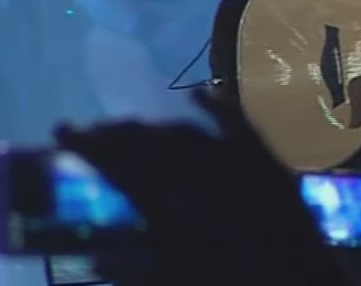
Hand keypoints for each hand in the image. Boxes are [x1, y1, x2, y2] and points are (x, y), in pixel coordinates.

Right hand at [53, 88, 343, 285]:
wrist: (299, 282)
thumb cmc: (230, 284)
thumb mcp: (175, 280)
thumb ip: (134, 268)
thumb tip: (96, 256)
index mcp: (165, 201)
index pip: (114, 163)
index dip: (84, 145)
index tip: (62, 129)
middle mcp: (194, 169)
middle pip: (143, 142)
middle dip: (112, 134)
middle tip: (90, 132)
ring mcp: (232, 158)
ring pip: (180, 131)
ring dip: (151, 127)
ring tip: (129, 126)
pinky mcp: (264, 157)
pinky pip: (236, 122)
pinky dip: (215, 105)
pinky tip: (198, 94)